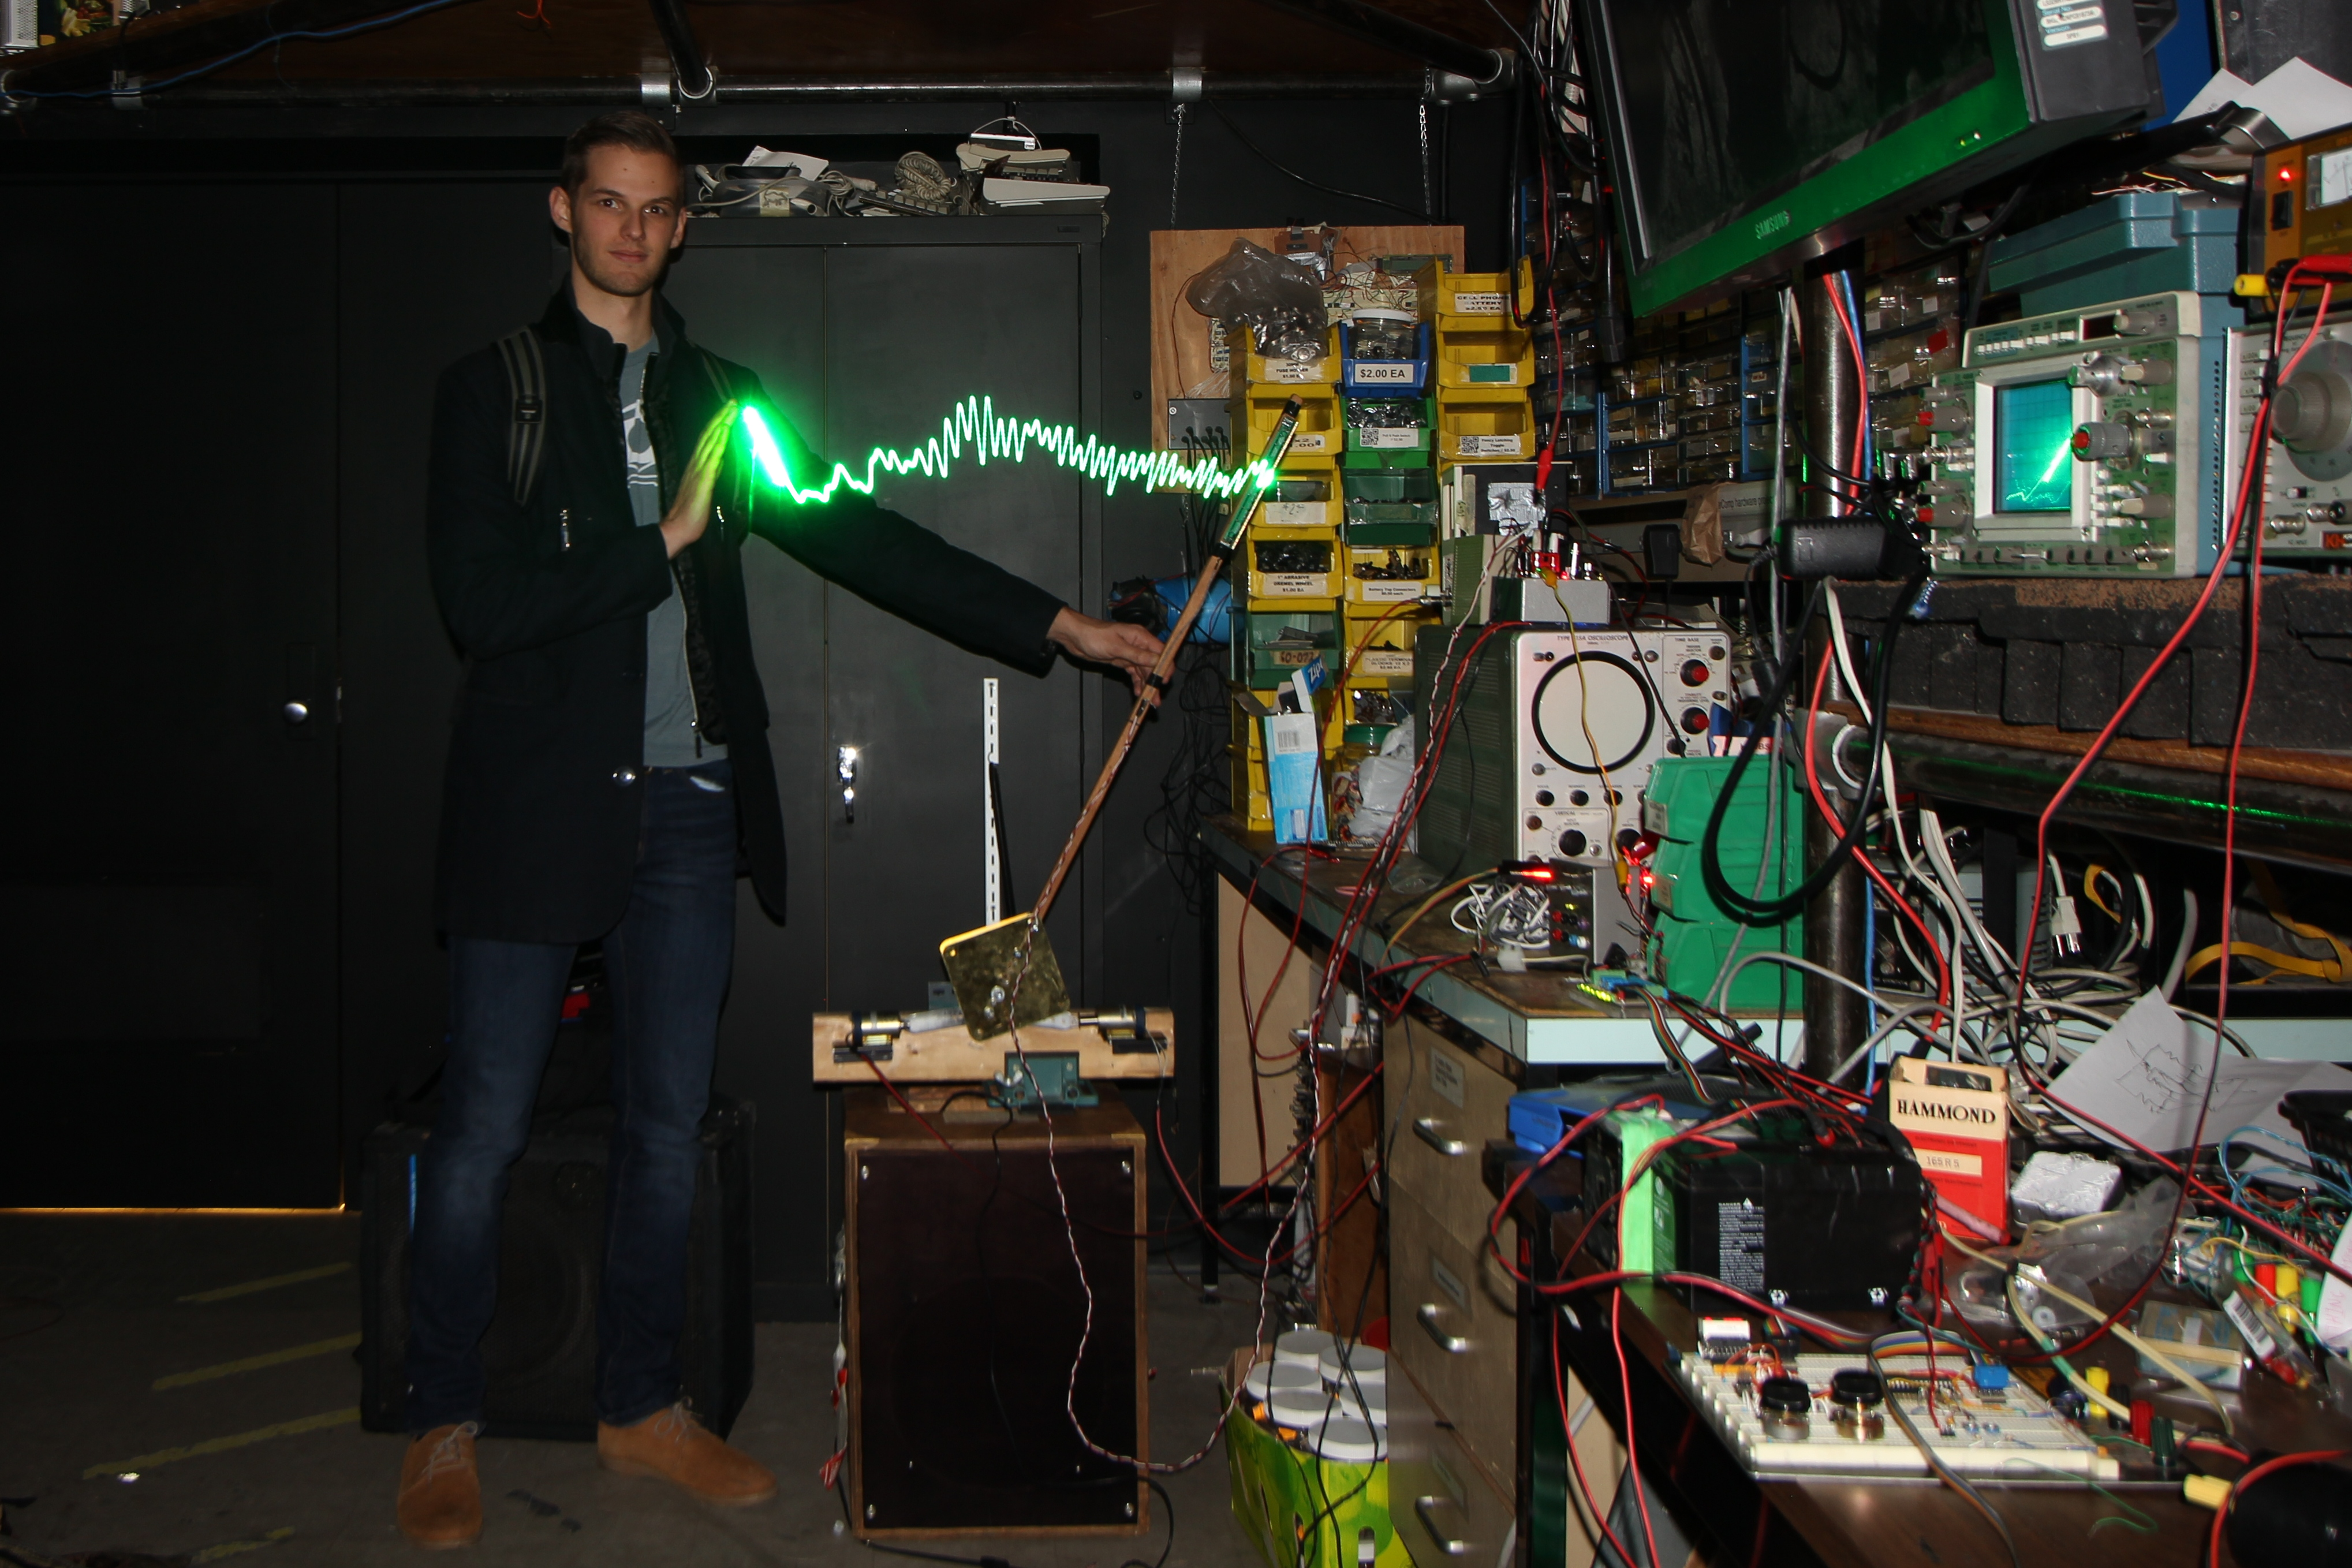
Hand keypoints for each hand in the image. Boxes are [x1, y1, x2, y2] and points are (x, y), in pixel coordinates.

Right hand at [658, 400, 739, 558]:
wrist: (679, 526)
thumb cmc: (691, 510)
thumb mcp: (705, 486)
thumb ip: (711, 471)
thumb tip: (720, 460)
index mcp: (697, 464)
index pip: (708, 439)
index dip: (718, 424)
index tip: (728, 411)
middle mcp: (696, 462)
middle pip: (710, 434)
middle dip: (721, 417)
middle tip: (733, 402)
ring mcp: (699, 469)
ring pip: (711, 441)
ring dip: (722, 424)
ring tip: (731, 410)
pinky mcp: (703, 479)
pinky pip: (713, 457)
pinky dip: (719, 443)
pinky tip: (725, 432)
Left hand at [1048, 607, 1163, 696]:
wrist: (1075, 636)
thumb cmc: (1093, 635)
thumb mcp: (1117, 647)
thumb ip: (1137, 655)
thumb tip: (1156, 660)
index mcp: (1140, 636)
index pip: (1160, 651)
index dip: (1165, 666)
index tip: (1165, 680)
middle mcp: (1138, 644)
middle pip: (1153, 664)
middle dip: (1155, 680)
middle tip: (1156, 696)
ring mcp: (1130, 653)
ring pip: (1144, 670)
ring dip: (1147, 684)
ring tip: (1149, 699)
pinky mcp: (1122, 660)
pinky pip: (1134, 672)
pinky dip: (1137, 682)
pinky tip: (1138, 691)